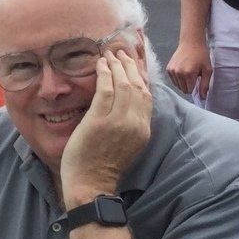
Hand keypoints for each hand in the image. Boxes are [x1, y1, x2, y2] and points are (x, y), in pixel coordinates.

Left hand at [60, 50, 152, 205]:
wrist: (91, 185)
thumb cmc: (103, 167)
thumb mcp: (127, 146)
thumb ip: (129, 124)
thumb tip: (125, 104)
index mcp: (143, 131)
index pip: (147, 96)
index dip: (142, 76)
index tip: (136, 62)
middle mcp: (135, 124)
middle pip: (137, 86)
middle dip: (130, 66)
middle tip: (122, 52)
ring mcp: (118, 122)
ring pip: (123, 84)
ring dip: (117, 66)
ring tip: (110, 55)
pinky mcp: (100, 120)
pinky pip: (105, 89)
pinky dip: (104, 74)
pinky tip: (100, 65)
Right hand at [165, 36, 211, 100]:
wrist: (191, 42)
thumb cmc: (201, 55)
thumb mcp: (207, 70)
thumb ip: (205, 85)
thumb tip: (202, 98)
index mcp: (188, 74)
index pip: (190, 91)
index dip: (195, 87)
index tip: (198, 80)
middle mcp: (178, 73)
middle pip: (183, 90)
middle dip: (189, 85)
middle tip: (193, 76)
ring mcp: (172, 71)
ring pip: (177, 86)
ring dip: (183, 82)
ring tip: (188, 72)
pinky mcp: (168, 68)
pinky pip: (173, 80)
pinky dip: (178, 78)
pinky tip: (182, 70)